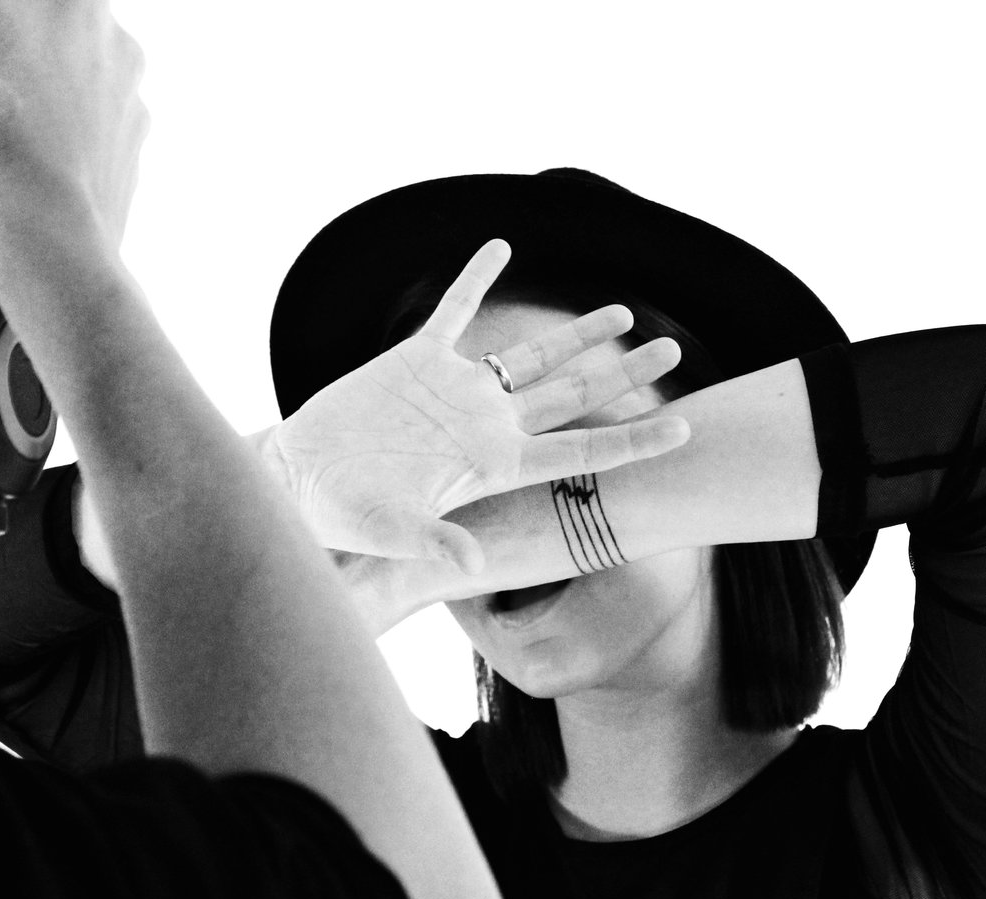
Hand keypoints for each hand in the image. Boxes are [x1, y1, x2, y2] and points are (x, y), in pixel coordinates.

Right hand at [269, 240, 689, 572]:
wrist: (299, 480)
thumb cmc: (345, 515)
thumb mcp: (390, 531)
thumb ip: (432, 543)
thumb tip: (471, 565)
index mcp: (494, 463)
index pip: (581, 451)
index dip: (635, 440)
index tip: (686, 428)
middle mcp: (487, 423)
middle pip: (575, 394)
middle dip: (626, 373)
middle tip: (673, 349)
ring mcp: (456, 389)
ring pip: (531, 355)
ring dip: (576, 333)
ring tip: (622, 311)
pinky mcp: (416, 358)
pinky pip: (453, 308)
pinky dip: (474, 277)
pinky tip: (500, 246)